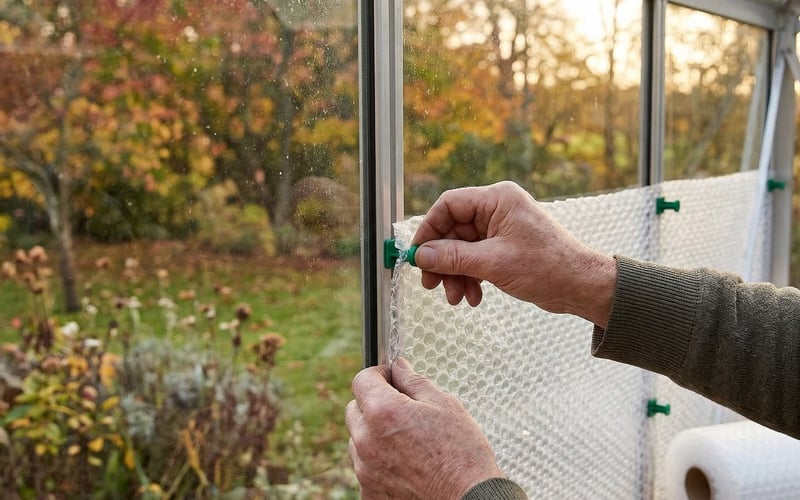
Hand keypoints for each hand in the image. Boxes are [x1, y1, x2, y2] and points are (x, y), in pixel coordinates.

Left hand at [346, 358, 502, 498]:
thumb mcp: (445, 405)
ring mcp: (365, 469)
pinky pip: (365, 467)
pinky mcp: (369, 492)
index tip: (391, 378)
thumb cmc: (462, 454)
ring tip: (408, 442)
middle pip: (355, 409)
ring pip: (358, 439)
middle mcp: (367, 440)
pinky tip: (406, 463)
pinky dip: (379, 462)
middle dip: (374, 404)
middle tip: (403, 410)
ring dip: (374, 434)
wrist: (469, 499)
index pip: (362, 380)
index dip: (378, 375)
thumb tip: (398, 367)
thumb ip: (414, 381)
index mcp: (384, 412)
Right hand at [412, 181, 616, 327]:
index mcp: (497, 199)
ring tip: (457, 297)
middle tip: (431, 284)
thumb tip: (421, 255)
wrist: (581, 286)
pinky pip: (476, 259)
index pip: (449, 205)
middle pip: (453, 230)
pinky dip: (471, 278)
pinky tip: (474, 297)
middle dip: (443, 260)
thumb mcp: (493, 263)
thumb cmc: (548, 267)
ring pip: (463, 248)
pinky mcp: (505, 248)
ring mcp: (501, 229)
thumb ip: (453, 257)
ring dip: (456, 274)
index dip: (429, 230)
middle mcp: (498, 209)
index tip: (418, 255)